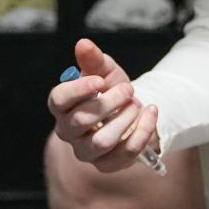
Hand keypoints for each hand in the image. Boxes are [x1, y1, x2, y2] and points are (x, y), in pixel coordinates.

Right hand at [48, 38, 159, 172]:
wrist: (132, 111)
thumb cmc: (111, 90)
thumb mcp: (105, 70)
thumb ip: (93, 59)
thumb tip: (83, 44)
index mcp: (63, 106)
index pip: (58, 100)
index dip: (77, 90)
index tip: (99, 80)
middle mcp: (69, 132)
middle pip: (81, 120)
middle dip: (110, 102)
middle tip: (128, 89)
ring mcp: (86, 151)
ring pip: (101, 142)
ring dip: (125, 120)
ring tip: (137, 104)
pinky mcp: (107, 164)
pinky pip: (125, 153)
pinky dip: (143, 131)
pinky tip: (150, 113)